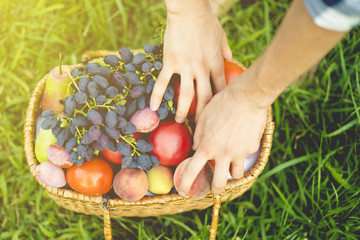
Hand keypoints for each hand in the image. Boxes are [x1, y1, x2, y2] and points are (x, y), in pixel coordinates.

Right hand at [150, 2, 231, 122]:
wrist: (189, 10)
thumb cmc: (207, 21)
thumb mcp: (221, 35)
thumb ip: (226, 49)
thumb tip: (232, 57)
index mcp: (216, 63)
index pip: (220, 89)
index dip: (219, 103)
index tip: (216, 113)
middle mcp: (202, 68)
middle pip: (205, 97)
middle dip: (203, 113)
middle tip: (199, 124)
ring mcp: (186, 66)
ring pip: (186, 95)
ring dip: (184, 110)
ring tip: (180, 120)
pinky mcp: (170, 62)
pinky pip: (163, 82)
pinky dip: (157, 96)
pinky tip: (153, 107)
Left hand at [177, 71, 267, 194]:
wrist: (247, 96)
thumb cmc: (221, 103)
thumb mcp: (203, 116)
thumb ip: (197, 135)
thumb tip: (196, 148)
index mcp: (207, 146)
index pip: (192, 171)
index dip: (185, 184)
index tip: (183, 190)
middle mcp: (223, 154)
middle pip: (219, 184)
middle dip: (216, 190)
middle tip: (215, 189)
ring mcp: (239, 152)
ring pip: (236, 174)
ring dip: (232, 171)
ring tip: (231, 161)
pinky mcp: (252, 148)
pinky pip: (246, 155)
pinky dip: (242, 152)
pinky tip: (242, 138)